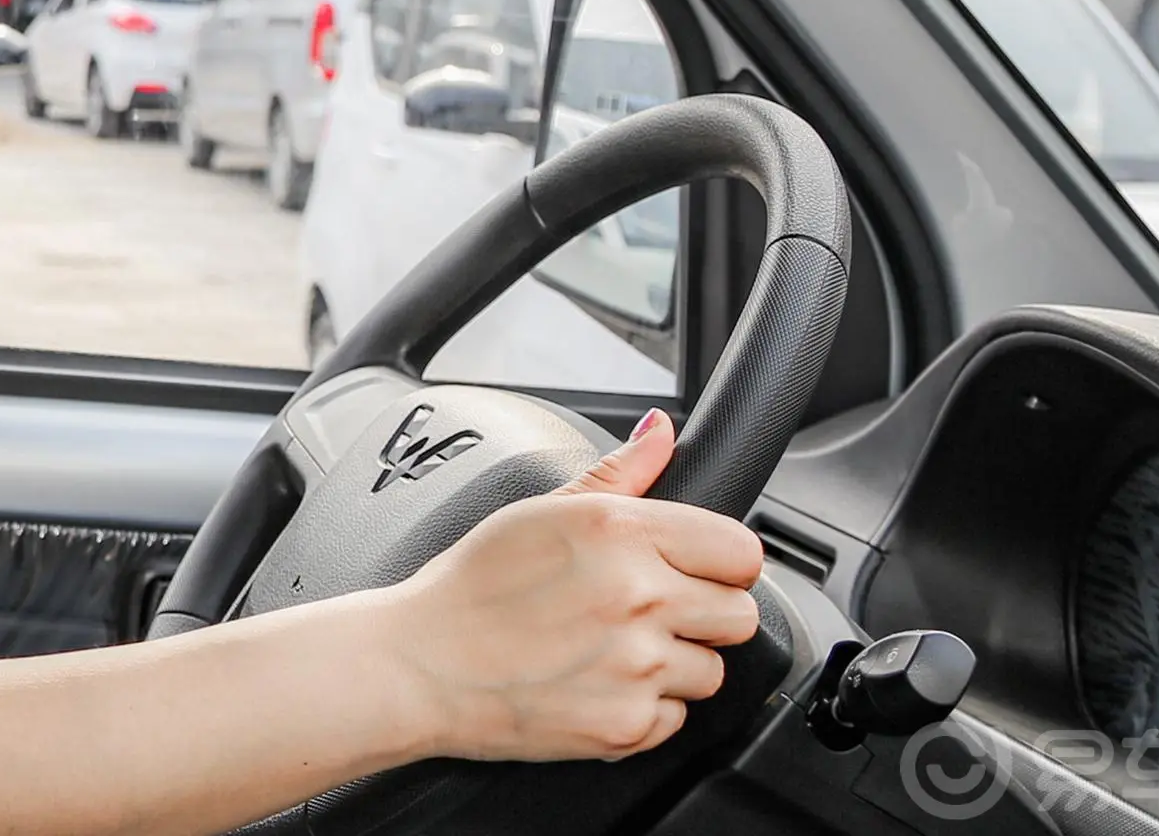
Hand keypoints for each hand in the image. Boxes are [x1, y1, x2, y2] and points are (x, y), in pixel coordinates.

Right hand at [378, 409, 765, 763]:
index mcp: (618, 532)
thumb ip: (618, 473)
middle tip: (645, 611)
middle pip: (739, 615)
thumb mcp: (538, 510)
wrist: (417, 665)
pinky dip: (643, 709)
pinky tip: (594, 684)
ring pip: (711, 671)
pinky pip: (675, 719)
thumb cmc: (470, 585)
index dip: (719, 560)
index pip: (741, 551)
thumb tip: (662, 432)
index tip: (692, 569)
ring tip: (610, 650)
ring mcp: (635, 668)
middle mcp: (637, 598)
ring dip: (673, 665)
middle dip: (701, 613)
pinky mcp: (626, 727)